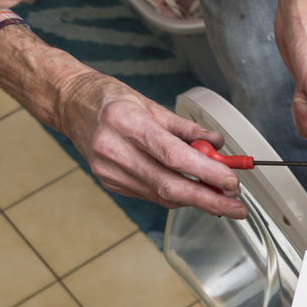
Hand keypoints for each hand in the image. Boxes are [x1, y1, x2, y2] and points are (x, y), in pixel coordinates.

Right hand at [0, 25, 245, 218]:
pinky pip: (152, 196)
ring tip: (222, 199)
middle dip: (209, 200)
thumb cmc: (109, 99)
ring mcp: (109, 171)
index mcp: (126, 123)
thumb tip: (218, 144)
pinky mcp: (110, 183)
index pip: (173, 156)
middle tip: (237, 207)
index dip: (206, 173)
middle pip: (170, 186)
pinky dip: (176, 196)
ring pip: (163, 196)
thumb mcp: (150, 104)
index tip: (231, 182)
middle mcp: (115, 150)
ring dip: (197, 200)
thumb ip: (186, 129)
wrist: (68, 105)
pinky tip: (192, 192)